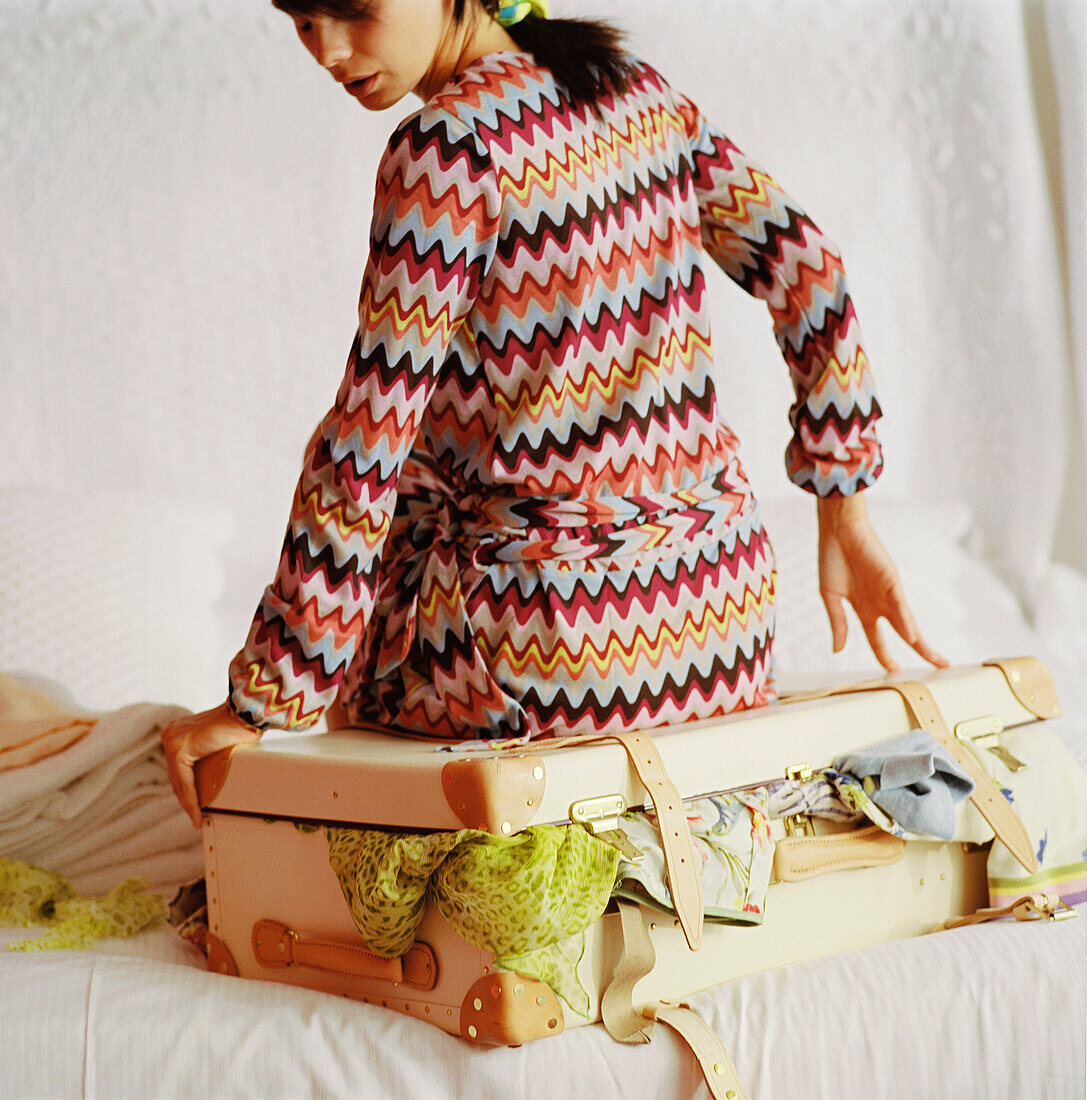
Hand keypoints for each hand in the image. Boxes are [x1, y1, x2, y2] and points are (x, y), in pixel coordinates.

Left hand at [161, 701, 262, 827]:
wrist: (247, 713)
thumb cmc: (242, 724)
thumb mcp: (220, 740)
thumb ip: (210, 750)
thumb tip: (214, 771)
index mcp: (179, 730)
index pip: (179, 767)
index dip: (186, 789)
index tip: (194, 806)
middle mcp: (172, 733)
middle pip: (177, 775)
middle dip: (187, 798)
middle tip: (196, 816)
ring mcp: (173, 740)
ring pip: (179, 781)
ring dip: (189, 803)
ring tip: (198, 818)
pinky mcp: (179, 749)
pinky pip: (185, 783)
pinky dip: (191, 800)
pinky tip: (197, 813)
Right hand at [817, 494, 947, 672]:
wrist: (837, 529)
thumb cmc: (832, 557)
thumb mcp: (830, 596)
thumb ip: (837, 623)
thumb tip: (838, 650)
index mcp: (863, 609)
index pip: (878, 639)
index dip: (885, 657)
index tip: (892, 673)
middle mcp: (880, 604)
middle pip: (904, 633)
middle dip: (922, 651)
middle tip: (939, 667)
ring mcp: (888, 592)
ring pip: (907, 622)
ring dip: (920, 641)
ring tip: (934, 658)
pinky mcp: (890, 580)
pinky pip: (899, 604)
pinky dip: (904, 620)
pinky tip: (910, 635)